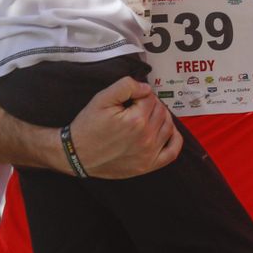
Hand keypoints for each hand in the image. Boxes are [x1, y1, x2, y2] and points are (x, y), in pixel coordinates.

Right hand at [67, 75, 182, 177]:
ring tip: (150, 114)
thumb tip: (146, 87)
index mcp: (135, 120)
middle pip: (161, 111)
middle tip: (139, 104)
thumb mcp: (102, 99)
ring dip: (163, 117)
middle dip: (152, 104)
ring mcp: (148, 154)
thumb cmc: (88, 127)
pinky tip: (168, 131)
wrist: (77, 154)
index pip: (151, 98)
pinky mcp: (147, 166)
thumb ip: (126, 86)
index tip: (133, 96)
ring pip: (168, 127)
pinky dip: (175, 139)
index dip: (142, 94)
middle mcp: (145, 138)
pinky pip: (172, 152)